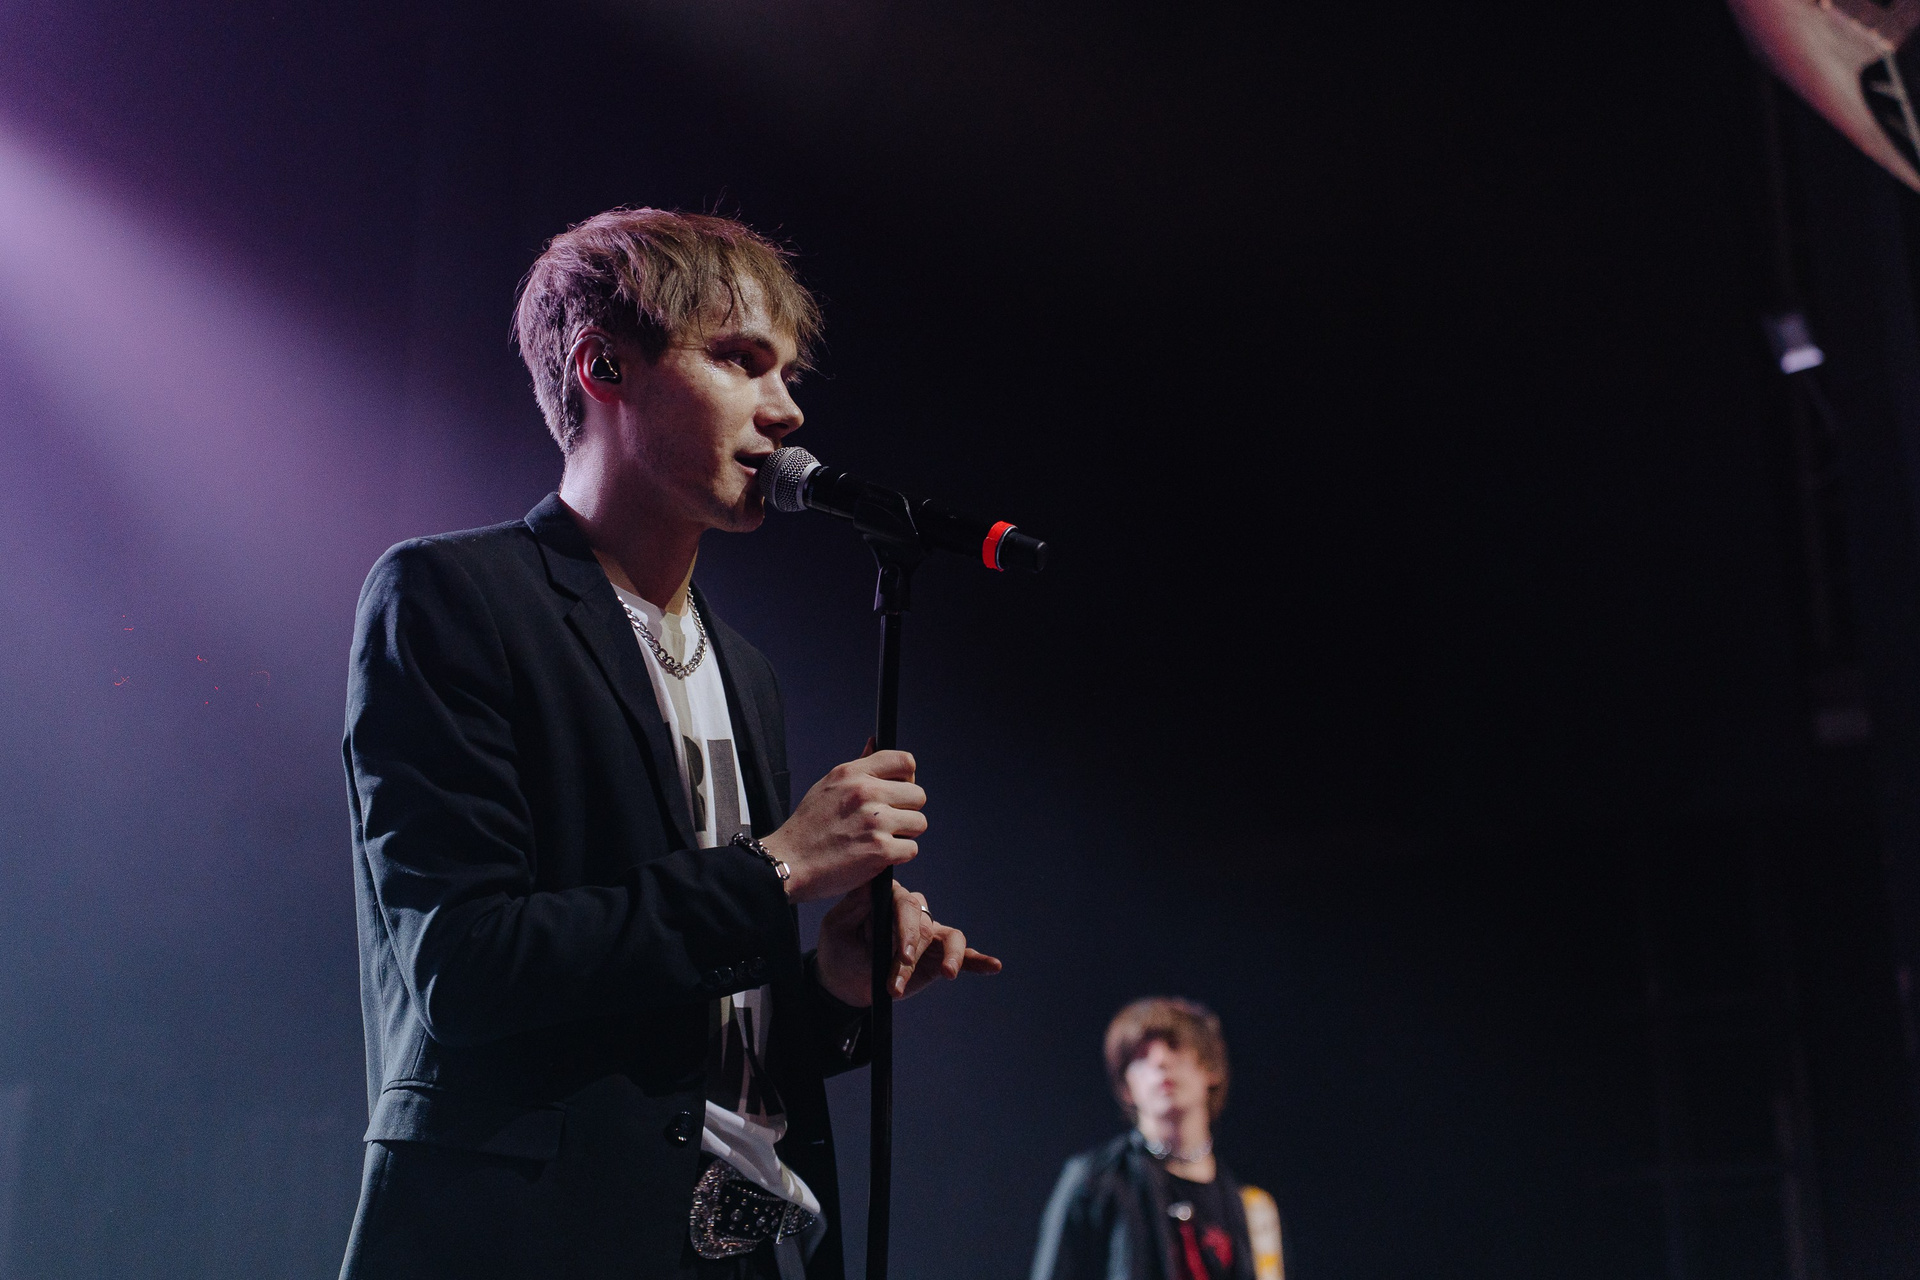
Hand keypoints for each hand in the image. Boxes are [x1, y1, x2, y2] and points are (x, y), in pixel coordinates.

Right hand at [760, 750, 924, 903]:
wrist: (790, 863)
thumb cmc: (807, 828)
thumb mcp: (828, 785)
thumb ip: (858, 767)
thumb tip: (874, 741)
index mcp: (852, 773)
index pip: (904, 762)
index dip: (908, 778)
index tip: (900, 791)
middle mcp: (865, 792)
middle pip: (918, 795)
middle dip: (907, 811)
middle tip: (887, 822)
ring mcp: (875, 821)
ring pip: (919, 822)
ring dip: (905, 835)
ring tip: (880, 839)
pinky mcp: (880, 850)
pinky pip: (911, 849)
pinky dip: (898, 856)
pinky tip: (877, 856)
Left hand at [816, 880, 1002, 1005]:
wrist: (845, 984)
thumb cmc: (839, 951)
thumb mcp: (837, 928)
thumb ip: (855, 906)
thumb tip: (871, 884)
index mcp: (887, 898)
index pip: (903, 903)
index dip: (903, 929)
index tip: (900, 955)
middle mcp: (911, 910)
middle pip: (924, 924)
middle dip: (912, 954)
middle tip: (897, 982)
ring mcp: (927, 932)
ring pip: (947, 936)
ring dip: (947, 957)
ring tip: (947, 973)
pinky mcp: (937, 954)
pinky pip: (962, 953)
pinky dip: (978, 959)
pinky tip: (993, 966)